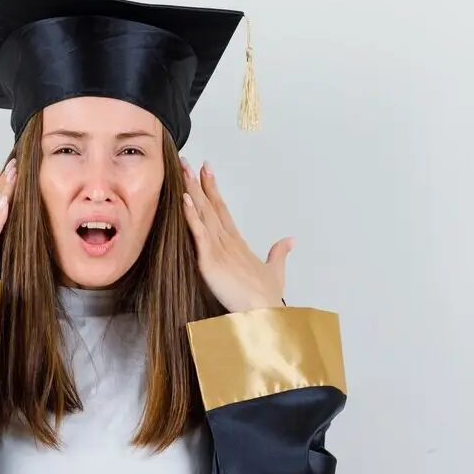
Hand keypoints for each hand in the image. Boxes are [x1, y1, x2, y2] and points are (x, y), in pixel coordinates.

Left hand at [180, 158, 291, 312]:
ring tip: (183, 171)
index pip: (222, 209)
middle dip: (198, 183)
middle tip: (188, 162)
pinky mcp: (211, 261)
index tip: (206, 171)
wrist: (265, 312)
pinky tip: (185, 201)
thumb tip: (290, 240)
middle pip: (210, 206)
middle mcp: (228, 242)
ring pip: (203, 214)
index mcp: (238, 243)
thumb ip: (279, 253)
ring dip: (192, 192)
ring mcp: (219, 250)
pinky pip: (199, 235)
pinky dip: (192, 217)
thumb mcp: (275, 271)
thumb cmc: (266, 296)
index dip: (213, 190)